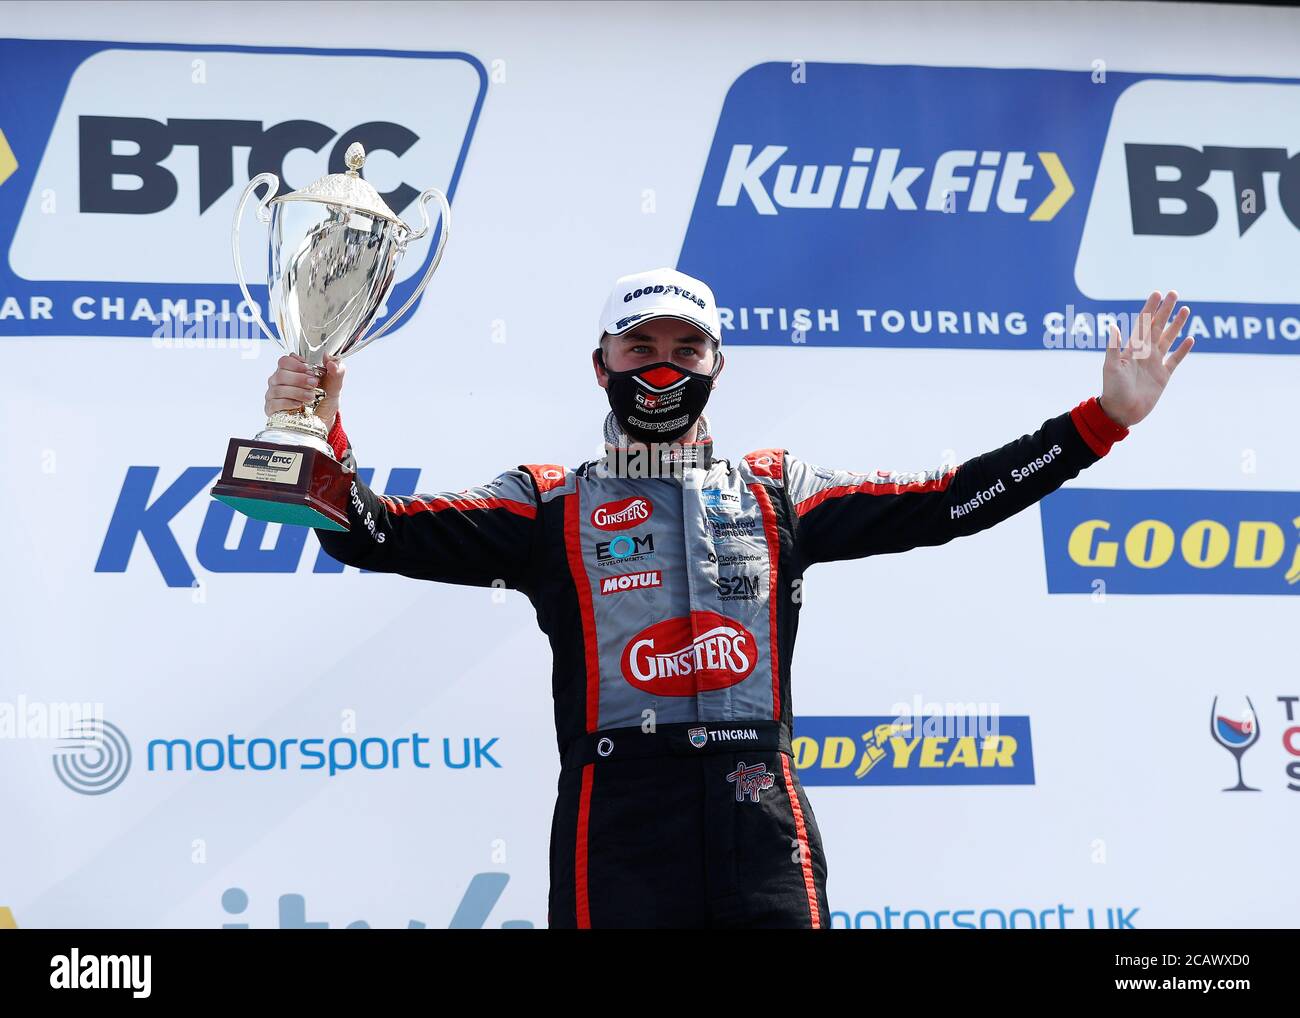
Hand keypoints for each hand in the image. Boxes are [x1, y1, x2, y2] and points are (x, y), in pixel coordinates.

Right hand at [264, 354, 344, 432]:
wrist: (324, 419)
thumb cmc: (324, 400)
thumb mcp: (334, 385)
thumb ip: (336, 371)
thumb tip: (331, 361)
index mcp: (291, 370)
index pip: (285, 361)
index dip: (297, 364)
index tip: (310, 370)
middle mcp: (280, 381)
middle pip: (281, 374)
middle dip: (299, 379)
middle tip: (313, 384)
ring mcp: (274, 394)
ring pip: (278, 389)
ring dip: (297, 392)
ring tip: (311, 397)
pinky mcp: (272, 409)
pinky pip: (275, 403)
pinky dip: (288, 403)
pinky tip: (298, 405)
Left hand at [1100, 290, 1193, 427]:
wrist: (1121, 411)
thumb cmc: (1112, 389)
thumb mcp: (1111, 367)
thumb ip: (1113, 347)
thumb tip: (1113, 326)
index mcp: (1132, 348)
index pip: (1143, 323)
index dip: (1150, 308)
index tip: (1157, 293)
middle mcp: (1145, 352)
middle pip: (1158, 326)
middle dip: (1166, 310)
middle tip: (1174, 293)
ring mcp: (1155, 363)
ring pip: (1169, 339)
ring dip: (1177, 325)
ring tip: (1186, 310)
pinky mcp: (1163, 376)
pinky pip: (1175, 360)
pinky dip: (1183, 350)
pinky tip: (1190, 339)